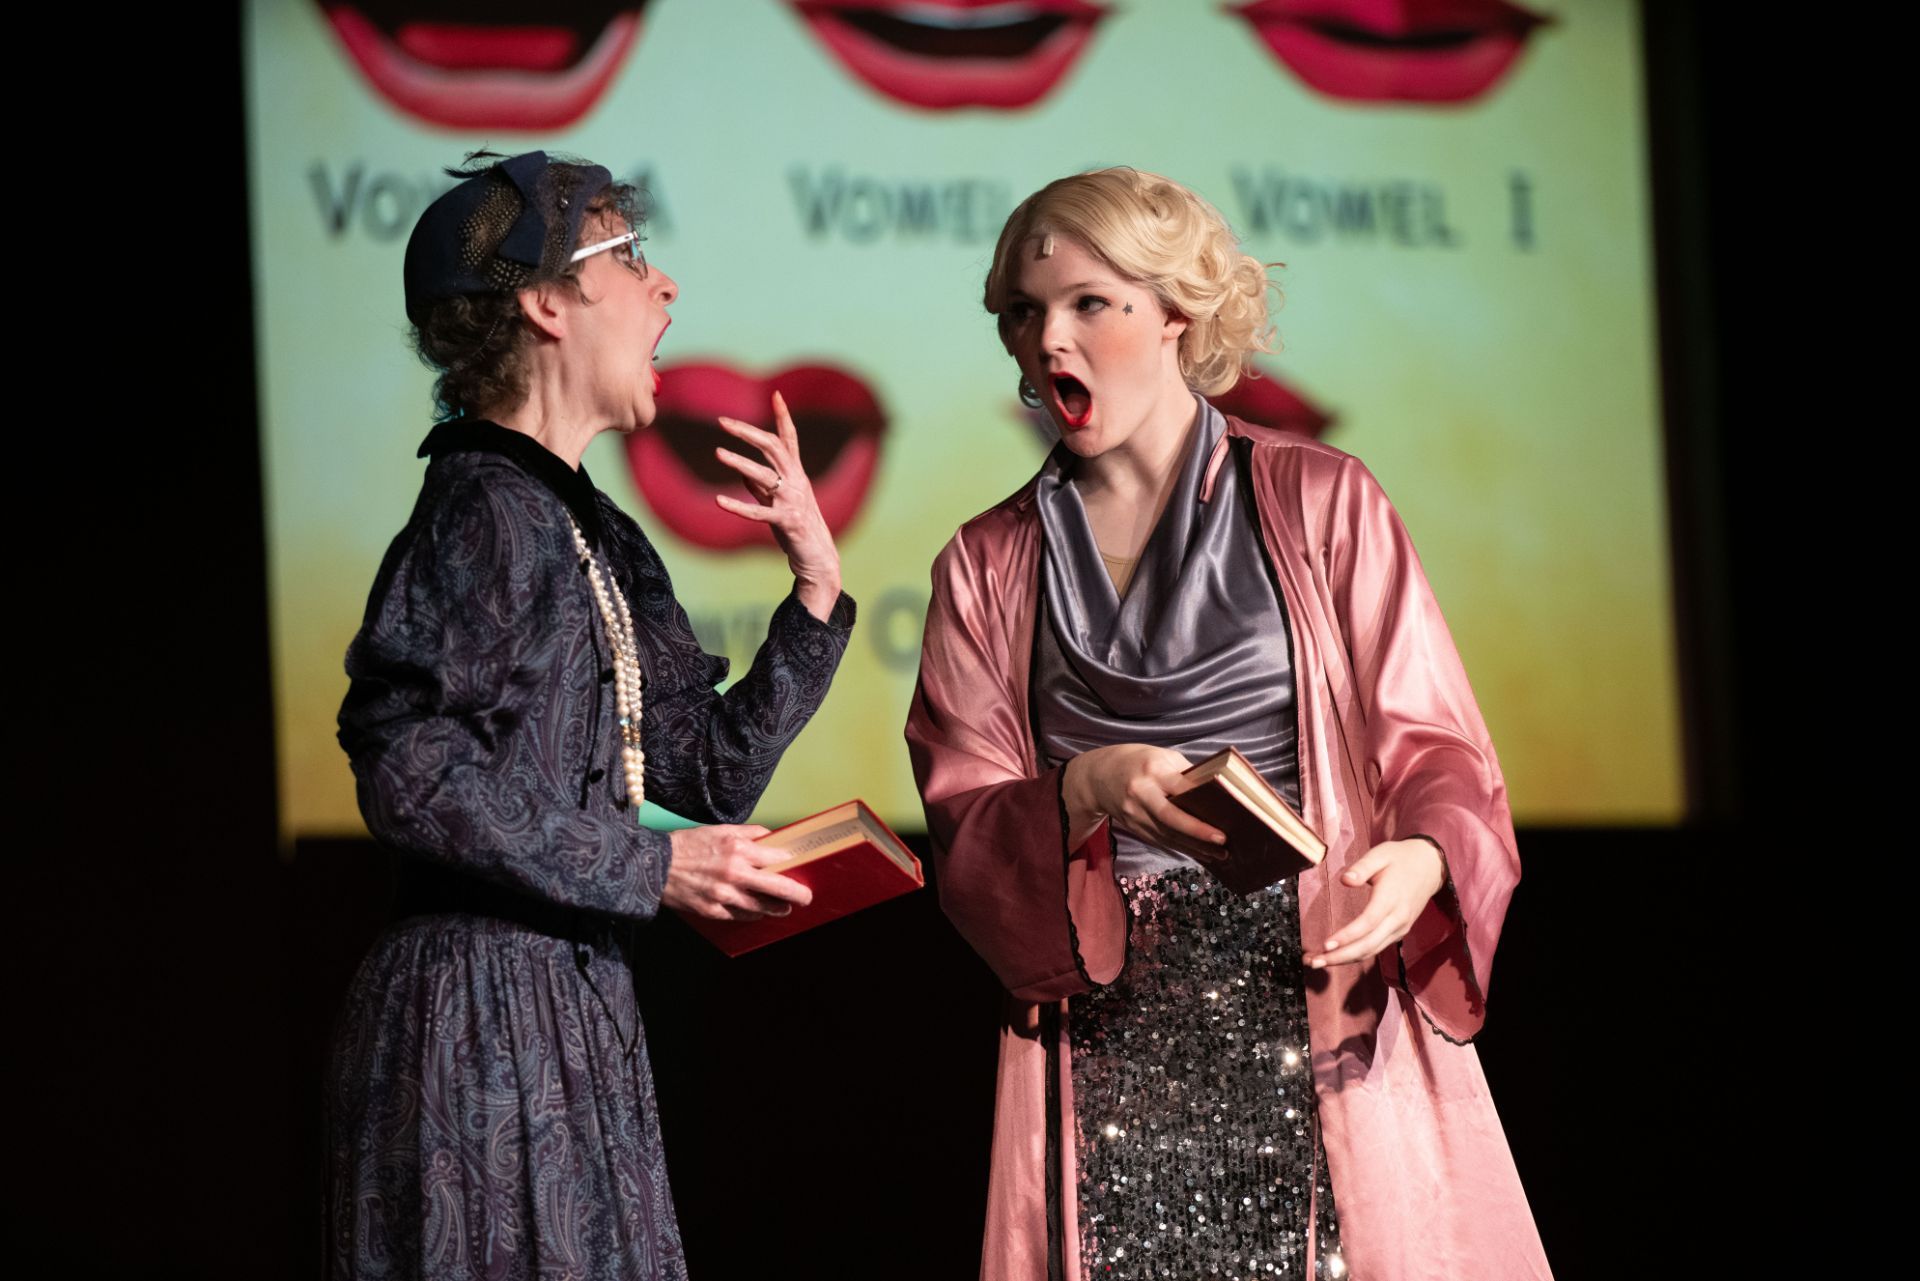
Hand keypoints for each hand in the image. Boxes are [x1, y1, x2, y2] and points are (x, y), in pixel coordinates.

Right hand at [663, 824, 813, 921]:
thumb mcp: (721, 830)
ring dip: (776, 908)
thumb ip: (750, 833)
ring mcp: (724, 896)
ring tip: (784, 907)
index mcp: (738, 850)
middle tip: (806, 897)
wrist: (656, 865)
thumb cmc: (689, 845)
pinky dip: (751, 913)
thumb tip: (773, 837)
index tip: (799, 866)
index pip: (778, 858)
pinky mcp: (713, 911)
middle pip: (778, 888)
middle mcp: (735, 874)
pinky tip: (756, 911)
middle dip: (798, 894)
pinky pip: (740, 915)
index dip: (792, 863)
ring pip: (761, 907)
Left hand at [713, 391, 842, 620]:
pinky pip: (758, 512)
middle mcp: (796, 482)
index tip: (776, 395)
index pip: (790, 438)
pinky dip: (738, 506)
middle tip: (723, 422)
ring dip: (740, 463)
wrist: (818, 557)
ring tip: (718, 453)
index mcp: (796, 474)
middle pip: (774, 448)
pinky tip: (719, 501)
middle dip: (748, 432)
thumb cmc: (798, 528)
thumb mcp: (779, 502)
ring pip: (764, 476)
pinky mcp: (785, 522)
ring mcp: (792, 501)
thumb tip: (743, 474)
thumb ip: (762, 487)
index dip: (783, 416)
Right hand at [1063, 744, 1225, 861]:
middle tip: (1222, 841)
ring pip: (1167, 835)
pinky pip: (1160, 841)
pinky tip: (1200, 854)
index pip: (1179, 788)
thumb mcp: (1162, 756)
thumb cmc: (1137, 762)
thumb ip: (1186, 773)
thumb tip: (1215, 791)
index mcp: (1151, 770)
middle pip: (1170, 817)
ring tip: (1219, 855)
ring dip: (1194, 847)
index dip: (1200, 802)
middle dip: (1197, 832)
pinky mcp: (1134, 828)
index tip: (1223, 813)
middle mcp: (1141, 794)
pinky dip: (1181, 849)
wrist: (1098, 776)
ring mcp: (1134, 814)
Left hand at [1306, 838, 1446, 967]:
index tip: (1326, 945)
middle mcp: (1397, 918)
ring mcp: (1400, 928)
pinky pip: (1376, 948)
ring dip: (1345, 960)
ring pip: (1372, 950)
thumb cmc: (1400, 858)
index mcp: (1391, 898)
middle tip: (1314, 962)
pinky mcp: (1398, 932)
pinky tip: (1337, 956)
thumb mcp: (1381, 854)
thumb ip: (1362, 866)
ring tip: (1318, 963)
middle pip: (1368, 945)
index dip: (1347, 936)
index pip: (1368, 923)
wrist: (1430, 866)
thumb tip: (1345, 880)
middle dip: (1340, 957)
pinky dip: (1356, 955)